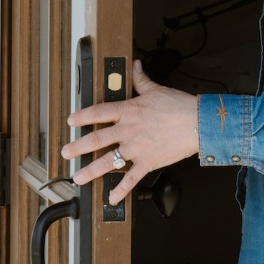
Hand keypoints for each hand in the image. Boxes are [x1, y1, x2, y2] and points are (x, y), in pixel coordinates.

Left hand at [61, 58, 199, 204]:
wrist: (198, 123)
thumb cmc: (179, 106)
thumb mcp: (156, 89)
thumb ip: (140, 79)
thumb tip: (134, 65)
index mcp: (129, 111)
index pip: (99, 112)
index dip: (82, 116)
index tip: (71, 121)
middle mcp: (128, 130)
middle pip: (97, 139)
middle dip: (78, 147)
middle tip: (66, 152)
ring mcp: (136, 148)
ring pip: (108, 161)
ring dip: (91, 170)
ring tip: (78, 177)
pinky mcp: (147, 162)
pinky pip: (131, 178)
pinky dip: (121, 190)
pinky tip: (112, 197)